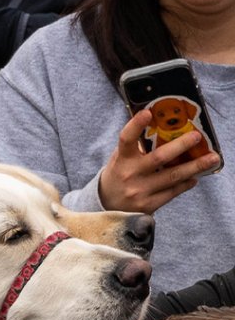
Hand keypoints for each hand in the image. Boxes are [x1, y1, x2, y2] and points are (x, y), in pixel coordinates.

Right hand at [97, 108, 220, 212]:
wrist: (107, 207)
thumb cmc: (119, 176)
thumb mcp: (120, 159)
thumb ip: (136, 146)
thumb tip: (163, 129)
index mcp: (122, 159)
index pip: (126, 139)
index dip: (135, 125)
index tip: (147, 112)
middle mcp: (130, 174)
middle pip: (159, 158)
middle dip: (180, 146)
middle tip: (197, 136)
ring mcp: (140, 191)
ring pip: (172, 176)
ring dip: (195, 167)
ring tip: (212, 159)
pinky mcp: (148, 205)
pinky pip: (173, 192)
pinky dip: (186, 183)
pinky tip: (195, 177)